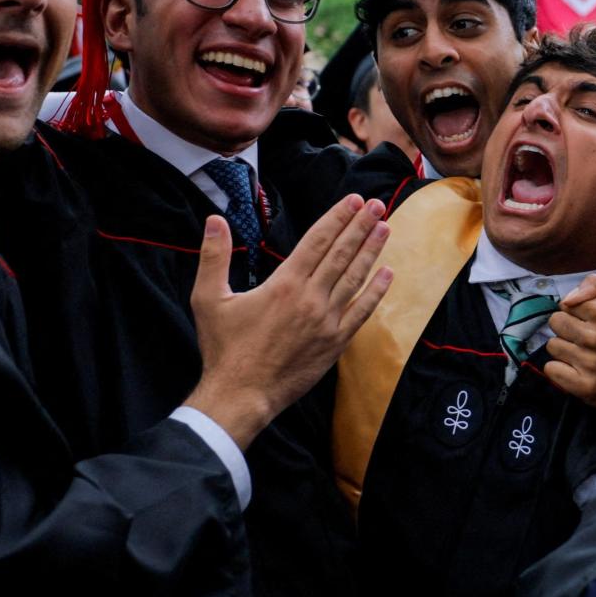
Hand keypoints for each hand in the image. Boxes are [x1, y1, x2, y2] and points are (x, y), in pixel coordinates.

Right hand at [186, 195, 391, 447]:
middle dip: (361, 227)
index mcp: (284, 284)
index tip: (353, 201)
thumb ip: (213, 257)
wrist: (241, 395)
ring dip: (371, 252)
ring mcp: (326, 322)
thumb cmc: (223, 349)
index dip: (337, 219)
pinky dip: (376, 292)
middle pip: (341, 254)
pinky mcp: (335, 344)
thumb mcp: (208, 299)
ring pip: (355, 279)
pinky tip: (388, 275)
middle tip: (376, 205)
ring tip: (385, 228)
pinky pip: (361, 313)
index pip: (317, 241)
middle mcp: (310, 299)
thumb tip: (214, 219)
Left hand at [545, 275, 595, 411]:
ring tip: (584, 354)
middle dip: (568, 328)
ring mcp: (589, 363)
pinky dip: (560, 369)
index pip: (566, 304)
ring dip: (565, 349)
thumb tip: (568, 297)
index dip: (577, 312)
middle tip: (585, 337)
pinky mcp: (584, 386)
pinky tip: (576, 369)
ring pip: (552, 346)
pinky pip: (551, 369)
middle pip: (555, 322)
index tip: (589, 321)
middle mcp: (595, 337)